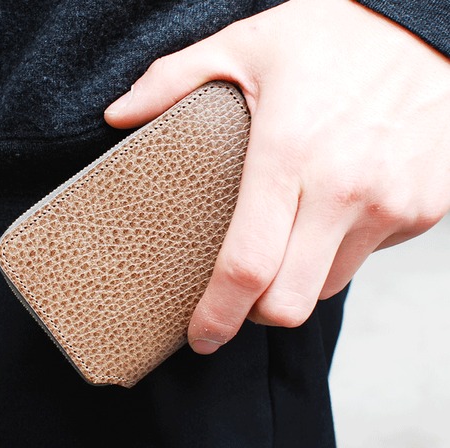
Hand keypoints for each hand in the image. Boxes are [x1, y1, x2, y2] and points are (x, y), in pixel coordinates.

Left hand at [105, 0, 449, 353]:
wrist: (424, 24)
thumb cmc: (333, 34)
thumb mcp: (245, 45)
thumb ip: (173, 80)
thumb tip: (118, 116)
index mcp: (288, 154)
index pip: (247, 266)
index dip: (217, 314)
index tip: (201, 335)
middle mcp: (343, 189)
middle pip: (289, 301)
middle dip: (254, 313)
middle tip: (238, 293)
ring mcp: (389, 204)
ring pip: (326, 286)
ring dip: (296, 279)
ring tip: (285, 238)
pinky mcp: (422, 211)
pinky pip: (367, 258)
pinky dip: (338, 251)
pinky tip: (330, 212)